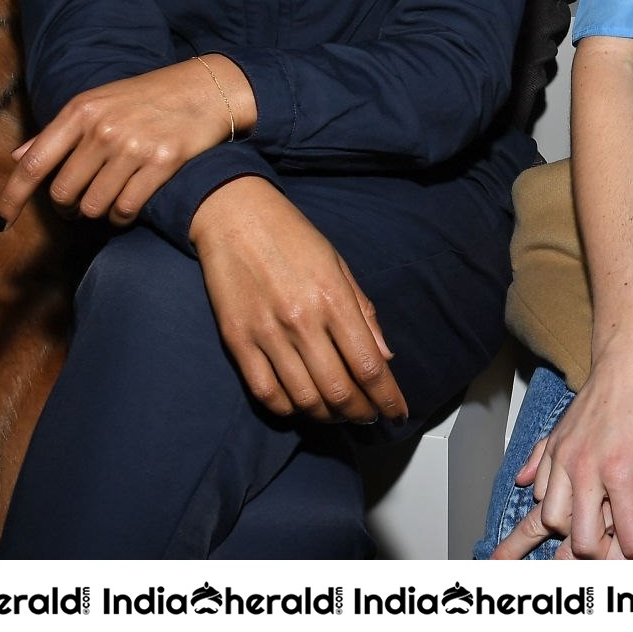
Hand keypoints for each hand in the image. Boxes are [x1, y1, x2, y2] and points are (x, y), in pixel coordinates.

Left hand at [0, 58, 240, 227]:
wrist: (206, 90)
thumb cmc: (147, 97)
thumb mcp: (99, 103)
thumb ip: (58, 132)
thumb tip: (18, 157)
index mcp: (81, 110)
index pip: (35, 163)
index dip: (13, 197)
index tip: (0, 221)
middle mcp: (103, 128)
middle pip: (63, 192)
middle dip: (67, 207)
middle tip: (78, 205)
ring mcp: (132, 146)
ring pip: (93, 206)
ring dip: (96, 213)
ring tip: (106, 203)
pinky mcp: (162, 163)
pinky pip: (125, 209)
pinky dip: (121, 217)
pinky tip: (126, 209)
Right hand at [189, 177, 406, 424]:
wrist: (234, 215)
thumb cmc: (293, 237)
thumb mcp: (339, 265)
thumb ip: (363, 314)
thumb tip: (385, 358)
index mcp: (333, 298)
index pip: (369, 366)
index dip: (388, 399)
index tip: (398, 414)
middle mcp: (301, 321)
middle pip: (339, 391)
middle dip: (361, 413)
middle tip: (369, 416)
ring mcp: (266, 334)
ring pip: (304, 399)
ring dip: (328, 416)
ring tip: (339, 413)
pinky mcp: (237, 341)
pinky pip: (266, 393)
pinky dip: (288, 409)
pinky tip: (301, 405)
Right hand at [490, 339, 632, 559]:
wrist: (630, 353)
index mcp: (620, 469)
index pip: (628, 539)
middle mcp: (584, 465)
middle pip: (580, 538)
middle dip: (603, 550)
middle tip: (623, 543)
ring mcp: (563, 454)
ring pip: (552, 517)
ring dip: (574, 527)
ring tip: (600, 522)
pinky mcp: (552, 444)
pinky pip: (539, 489)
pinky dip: (553, 501)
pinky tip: (577, 498)